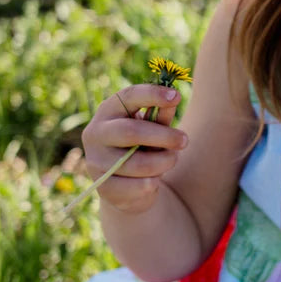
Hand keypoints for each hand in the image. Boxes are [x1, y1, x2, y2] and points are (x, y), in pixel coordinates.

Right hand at [81, 84, 187, 213]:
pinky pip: (135, 186)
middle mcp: (95, 133)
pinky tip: (155, 180)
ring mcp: (95, 161)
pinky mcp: (103, 187)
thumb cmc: (142, 146)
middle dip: (164, 136)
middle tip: (185, 140)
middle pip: (131, 131)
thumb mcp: (153, 127)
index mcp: (108, 111)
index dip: (153, 94)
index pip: (128, 96)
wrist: (127, 186)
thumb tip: (174, 97)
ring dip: (163, 162)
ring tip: (172, 160)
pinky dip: (152, 183)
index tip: (177, 96)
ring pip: (137, 163)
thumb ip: (161, 115)